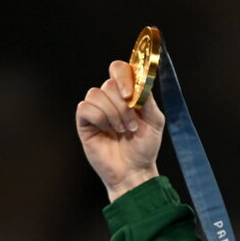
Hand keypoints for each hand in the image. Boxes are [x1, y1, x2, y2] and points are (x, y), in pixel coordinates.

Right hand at [76, 60, 165, 201]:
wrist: (134, 170)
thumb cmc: (145, 147)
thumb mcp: (155, 121)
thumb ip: (147, 99)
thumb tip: (139, 82)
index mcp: (128, 94)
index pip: (119, 69)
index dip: (123, 76)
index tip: (130, 94)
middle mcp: (110, 98)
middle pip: (109, 83)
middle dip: (123, 106)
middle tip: (131, 126)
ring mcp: (97, 108)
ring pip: (96, 93)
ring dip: (112, 114)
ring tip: (122, 131)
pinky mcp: (84, 121)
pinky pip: (85, 107)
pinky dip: (99, 118)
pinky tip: (106, 131)